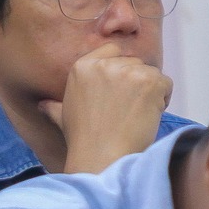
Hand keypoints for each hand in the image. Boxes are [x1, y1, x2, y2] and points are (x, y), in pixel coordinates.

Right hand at [39, 43, 172, 174]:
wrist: (101, 158)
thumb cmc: (83, 141)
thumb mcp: (64, 117)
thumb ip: (55, 105)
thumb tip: (42, 105)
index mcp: (82, 66)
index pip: (112, 50)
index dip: (120, 70)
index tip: (120, 93)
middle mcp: (104, 64)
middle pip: (134, 62)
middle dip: (136, 83)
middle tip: (127, 111)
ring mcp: (127, 71)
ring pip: (151, 73)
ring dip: (150, 93)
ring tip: (137, 117)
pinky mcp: (149, 81)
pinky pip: (166, 83)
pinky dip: (163, 99)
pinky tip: (149, 117)